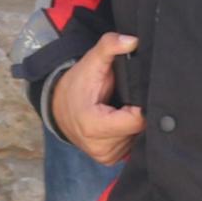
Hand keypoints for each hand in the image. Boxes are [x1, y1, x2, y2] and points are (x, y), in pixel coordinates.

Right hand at [49, 33, 141, 160]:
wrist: (59, 107)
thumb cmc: (78, 85)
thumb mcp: (91, 62)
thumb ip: (109, 46)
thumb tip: (132, 40)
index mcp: (93, 125)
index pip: (137, 120)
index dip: (142, 104)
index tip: (138, 93)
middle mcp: (99, 146)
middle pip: (139, 131)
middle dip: (139, 114)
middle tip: (131, 99)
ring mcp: (104, 156)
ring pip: (138, 139)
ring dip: (136, 125)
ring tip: (124, 109)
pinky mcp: (108, 160)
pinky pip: (131, 147)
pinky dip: (130, 134)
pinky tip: (123, 121)